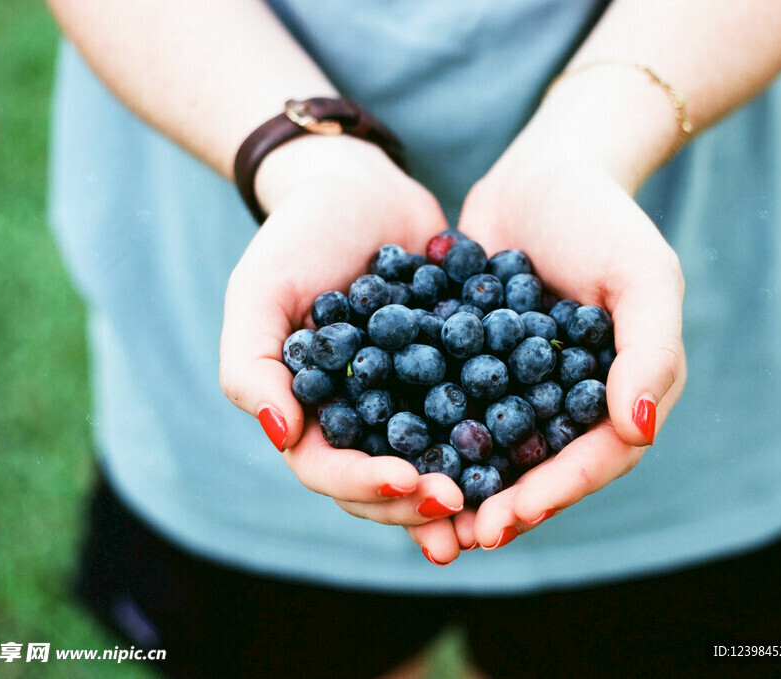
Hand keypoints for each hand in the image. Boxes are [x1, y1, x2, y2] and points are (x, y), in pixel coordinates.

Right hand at [219, 136, 465, 541]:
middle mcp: (360, 417)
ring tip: (495, 505)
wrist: (362, 187)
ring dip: (460, 488)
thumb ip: (251, 364)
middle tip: (458, 502)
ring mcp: (408, 399)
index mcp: (309, 411)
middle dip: (417, 500)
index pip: (328, 469)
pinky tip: (529, 452)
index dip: (364, 483)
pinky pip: (475, 413)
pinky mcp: (453, 374)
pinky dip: (497, 437)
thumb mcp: (260, 292)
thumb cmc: (299, 235)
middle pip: (384, 481)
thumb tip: (281, 435)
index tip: (407, 479)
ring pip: (433, 460)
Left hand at [445, 160, 686, 552]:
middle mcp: (575, 400)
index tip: (512, 516)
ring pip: (499, 451)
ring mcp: (524, 387)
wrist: (544, 173)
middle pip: (547, 467)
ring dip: (468, 486)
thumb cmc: (603, 218)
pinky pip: (458, 410)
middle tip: (466, 536)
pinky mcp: (479, 367)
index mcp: (623, 391)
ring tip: (429, 516)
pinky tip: (396, 456)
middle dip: (509, 504)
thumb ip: (651, 350)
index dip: (558, 490)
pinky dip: (434, 436)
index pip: (599, 456)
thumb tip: (640, 430)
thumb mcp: (643, 274)